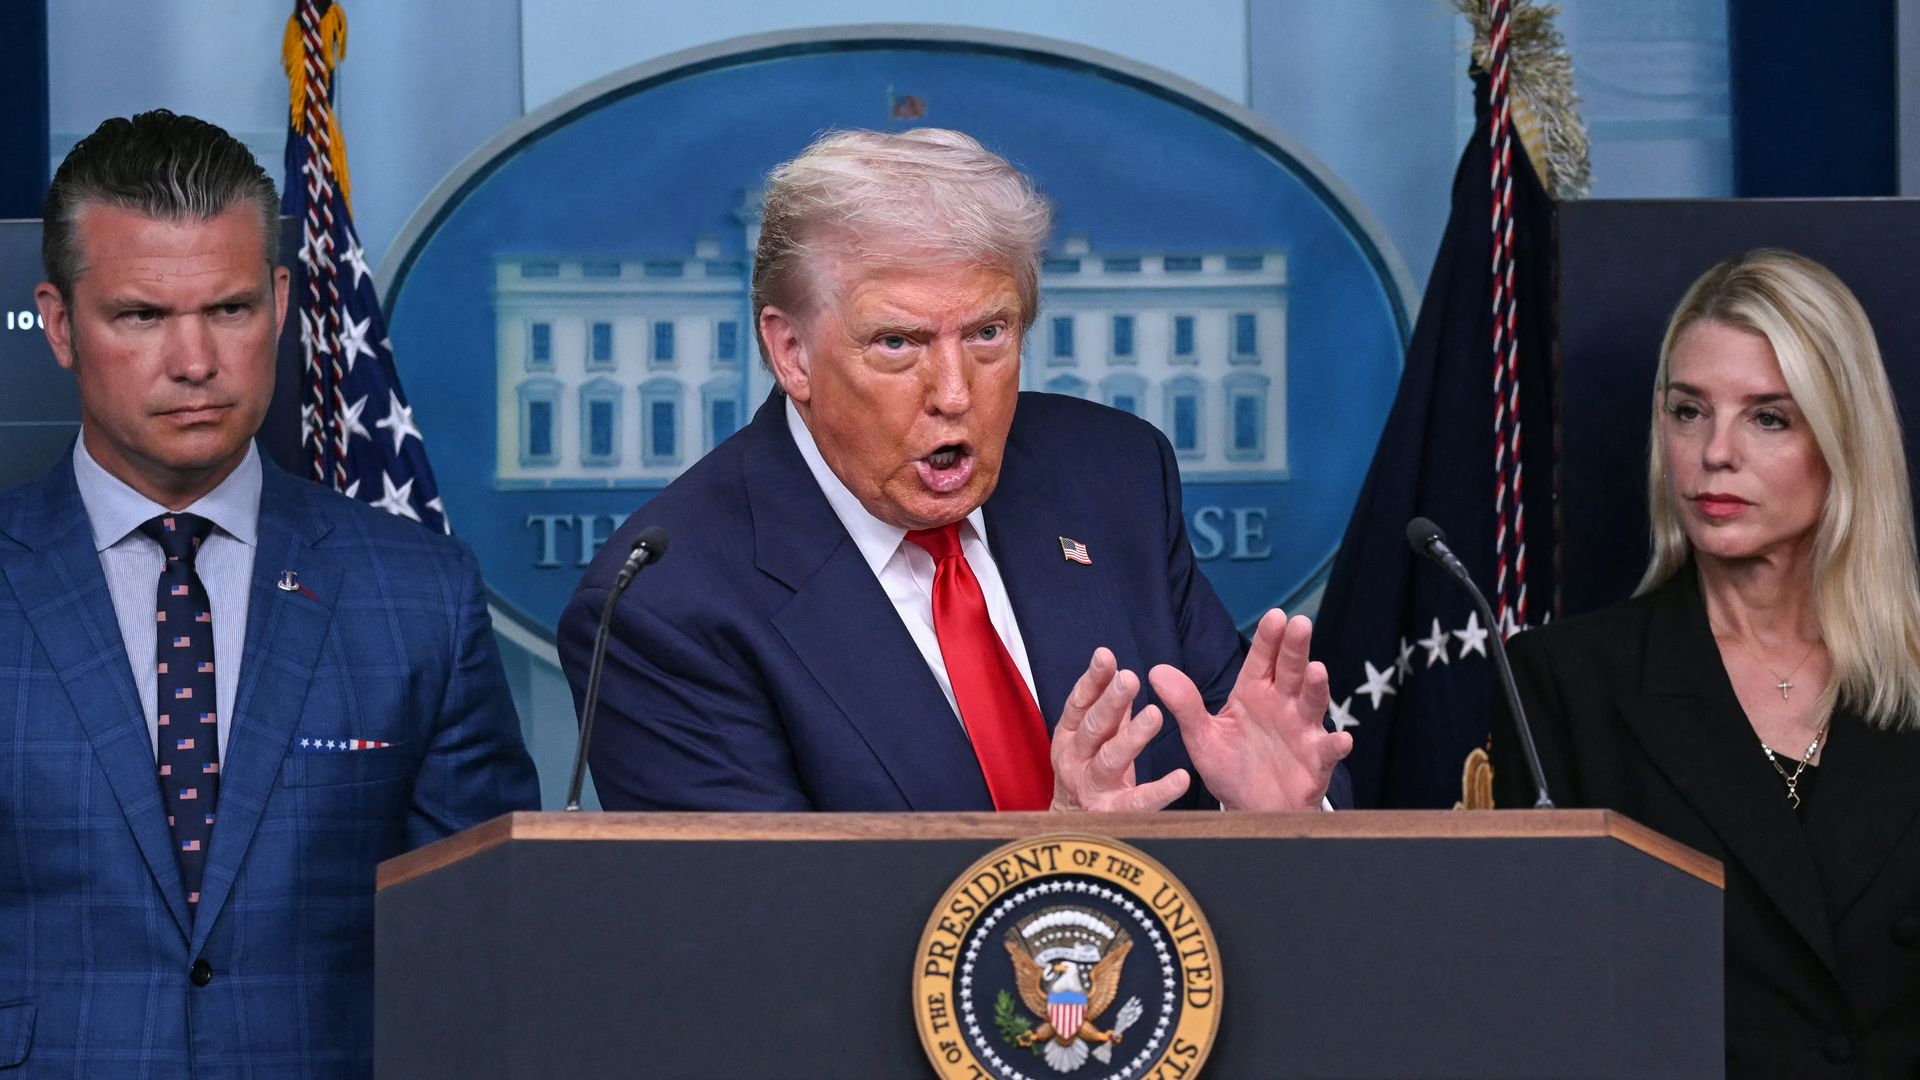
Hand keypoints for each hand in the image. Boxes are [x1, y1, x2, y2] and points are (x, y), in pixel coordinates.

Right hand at [1050, 647, 1191, 811]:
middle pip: (1093, 727)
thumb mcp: (1095, 739)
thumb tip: (1122, 673)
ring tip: (1155, 715)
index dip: (1092, 680)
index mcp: (1069, 737)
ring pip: (1110, 759)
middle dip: (1111, 702)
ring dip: (1132, 737)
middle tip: (1130, 678)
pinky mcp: (1112, 814)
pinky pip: (1138, 802)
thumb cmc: (1089, 774)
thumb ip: (1111, 712)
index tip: (1106, 656)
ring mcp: (1091, 788)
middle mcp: (1075, 760)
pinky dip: (1160, 791)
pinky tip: (1181, 778)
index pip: (1079, 703)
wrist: (1071, 829)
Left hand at [1151, 609, 1350, 810]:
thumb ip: (1185, 705)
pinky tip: (1341, 739)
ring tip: (1317, 670)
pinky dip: (1335, 745)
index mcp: (1254, 694)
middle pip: (1291, 671)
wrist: (1250, 810)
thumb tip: (1156, 671)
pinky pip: (1327, 751)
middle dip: (1296, 648)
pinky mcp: (1316, 762)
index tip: (1275, 616)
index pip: (1262, 660)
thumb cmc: (1230, 767)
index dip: (1268, 639)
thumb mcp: (1202, 737)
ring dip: (1316, 688)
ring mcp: (1302, 731)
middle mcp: (1282, 706)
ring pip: (1312, 704)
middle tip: (1300, 623)